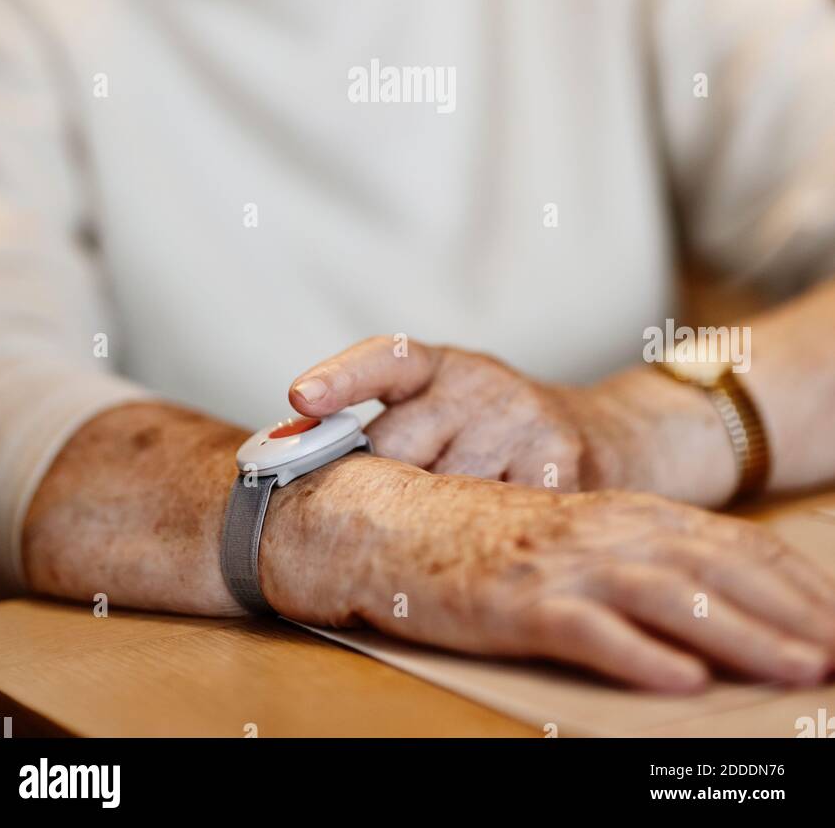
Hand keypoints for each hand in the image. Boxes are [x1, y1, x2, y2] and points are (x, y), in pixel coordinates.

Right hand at [260, 452, 834, 691]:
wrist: (378, 518)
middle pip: (712, 568)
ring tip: (796, 669)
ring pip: (666, 597)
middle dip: (787, 612)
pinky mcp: (512, 596)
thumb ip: (632, 561)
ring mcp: (555, 560)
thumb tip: (712, 613)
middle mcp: (595, 529)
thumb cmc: (473, 535)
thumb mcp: (565, 540)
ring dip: (740, 635)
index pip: (723, 544)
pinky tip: (682, 681)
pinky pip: (585, 628)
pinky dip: (637, 653)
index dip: (787, 583)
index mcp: (615, 513)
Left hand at [289, 338, 737, 506]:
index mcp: (443, 365)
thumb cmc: (498, 434)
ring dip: (430, 526)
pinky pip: (498, 517)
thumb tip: (303, 474)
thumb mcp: (448, 410)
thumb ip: (392, 432)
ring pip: (447, 490)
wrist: (610, 437)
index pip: (386, 357)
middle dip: (377, 489)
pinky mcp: (561, 462)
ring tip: (432, 543)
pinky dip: (479, 544)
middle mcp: (482, 383)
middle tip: (356, 525)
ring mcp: (524, 419)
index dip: (341, 376)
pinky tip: (477, 552)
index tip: (300, 396)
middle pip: (402, 446)